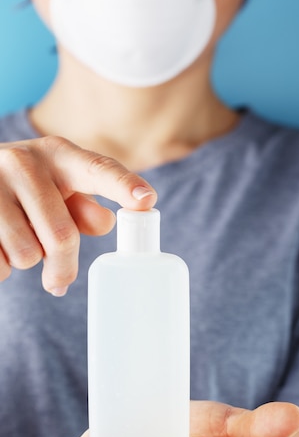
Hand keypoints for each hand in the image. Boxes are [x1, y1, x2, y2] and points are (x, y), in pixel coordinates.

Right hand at [0, 136, 156, 294]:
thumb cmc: (25, 189)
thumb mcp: (56, 188)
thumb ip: (83, 206)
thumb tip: (106, 222)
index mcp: (57, 155)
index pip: (98, 170)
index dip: (124, 186)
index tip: (146, 201)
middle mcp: (23, 162)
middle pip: (62, 237)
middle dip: (63, 267)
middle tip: (59, 280)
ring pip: (27, 256)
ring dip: (26, 263)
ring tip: (15, 241)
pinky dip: (1, 267)